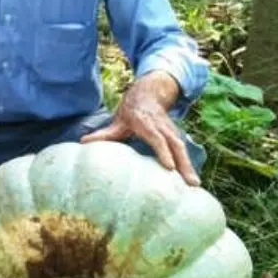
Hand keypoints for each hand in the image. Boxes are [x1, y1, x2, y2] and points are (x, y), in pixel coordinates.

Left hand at [80, 71, 201, 185]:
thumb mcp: (118, 120)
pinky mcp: (176, 135)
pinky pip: (183, 150)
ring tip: (194, 185)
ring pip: (182, 148)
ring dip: (189, 166)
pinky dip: (188, 164)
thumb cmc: (132, 110)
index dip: (164, 151)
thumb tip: (83, 141)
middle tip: (191, 182)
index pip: (157, 138)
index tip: (170, 167)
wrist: (150, 93)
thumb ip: (104, 133)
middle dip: (184, 163)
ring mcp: (171, 130)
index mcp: (146, 122)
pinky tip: (192, 180)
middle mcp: (162, 126)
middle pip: (175, 145)